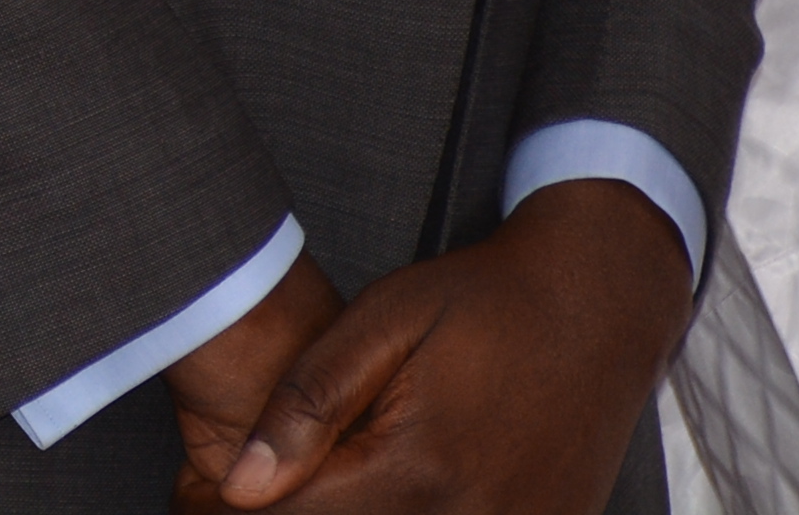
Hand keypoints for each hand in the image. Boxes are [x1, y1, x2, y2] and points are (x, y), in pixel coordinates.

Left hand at [180, 183, 692, 511]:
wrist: (600, 306)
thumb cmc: (484, 303)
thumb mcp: (381, 323)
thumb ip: (307, 403)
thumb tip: (241, 484)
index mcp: (421, 469)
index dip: (230, 512)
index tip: (198, 490)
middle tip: (247, 488)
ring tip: (305, 483)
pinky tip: (382, 490)